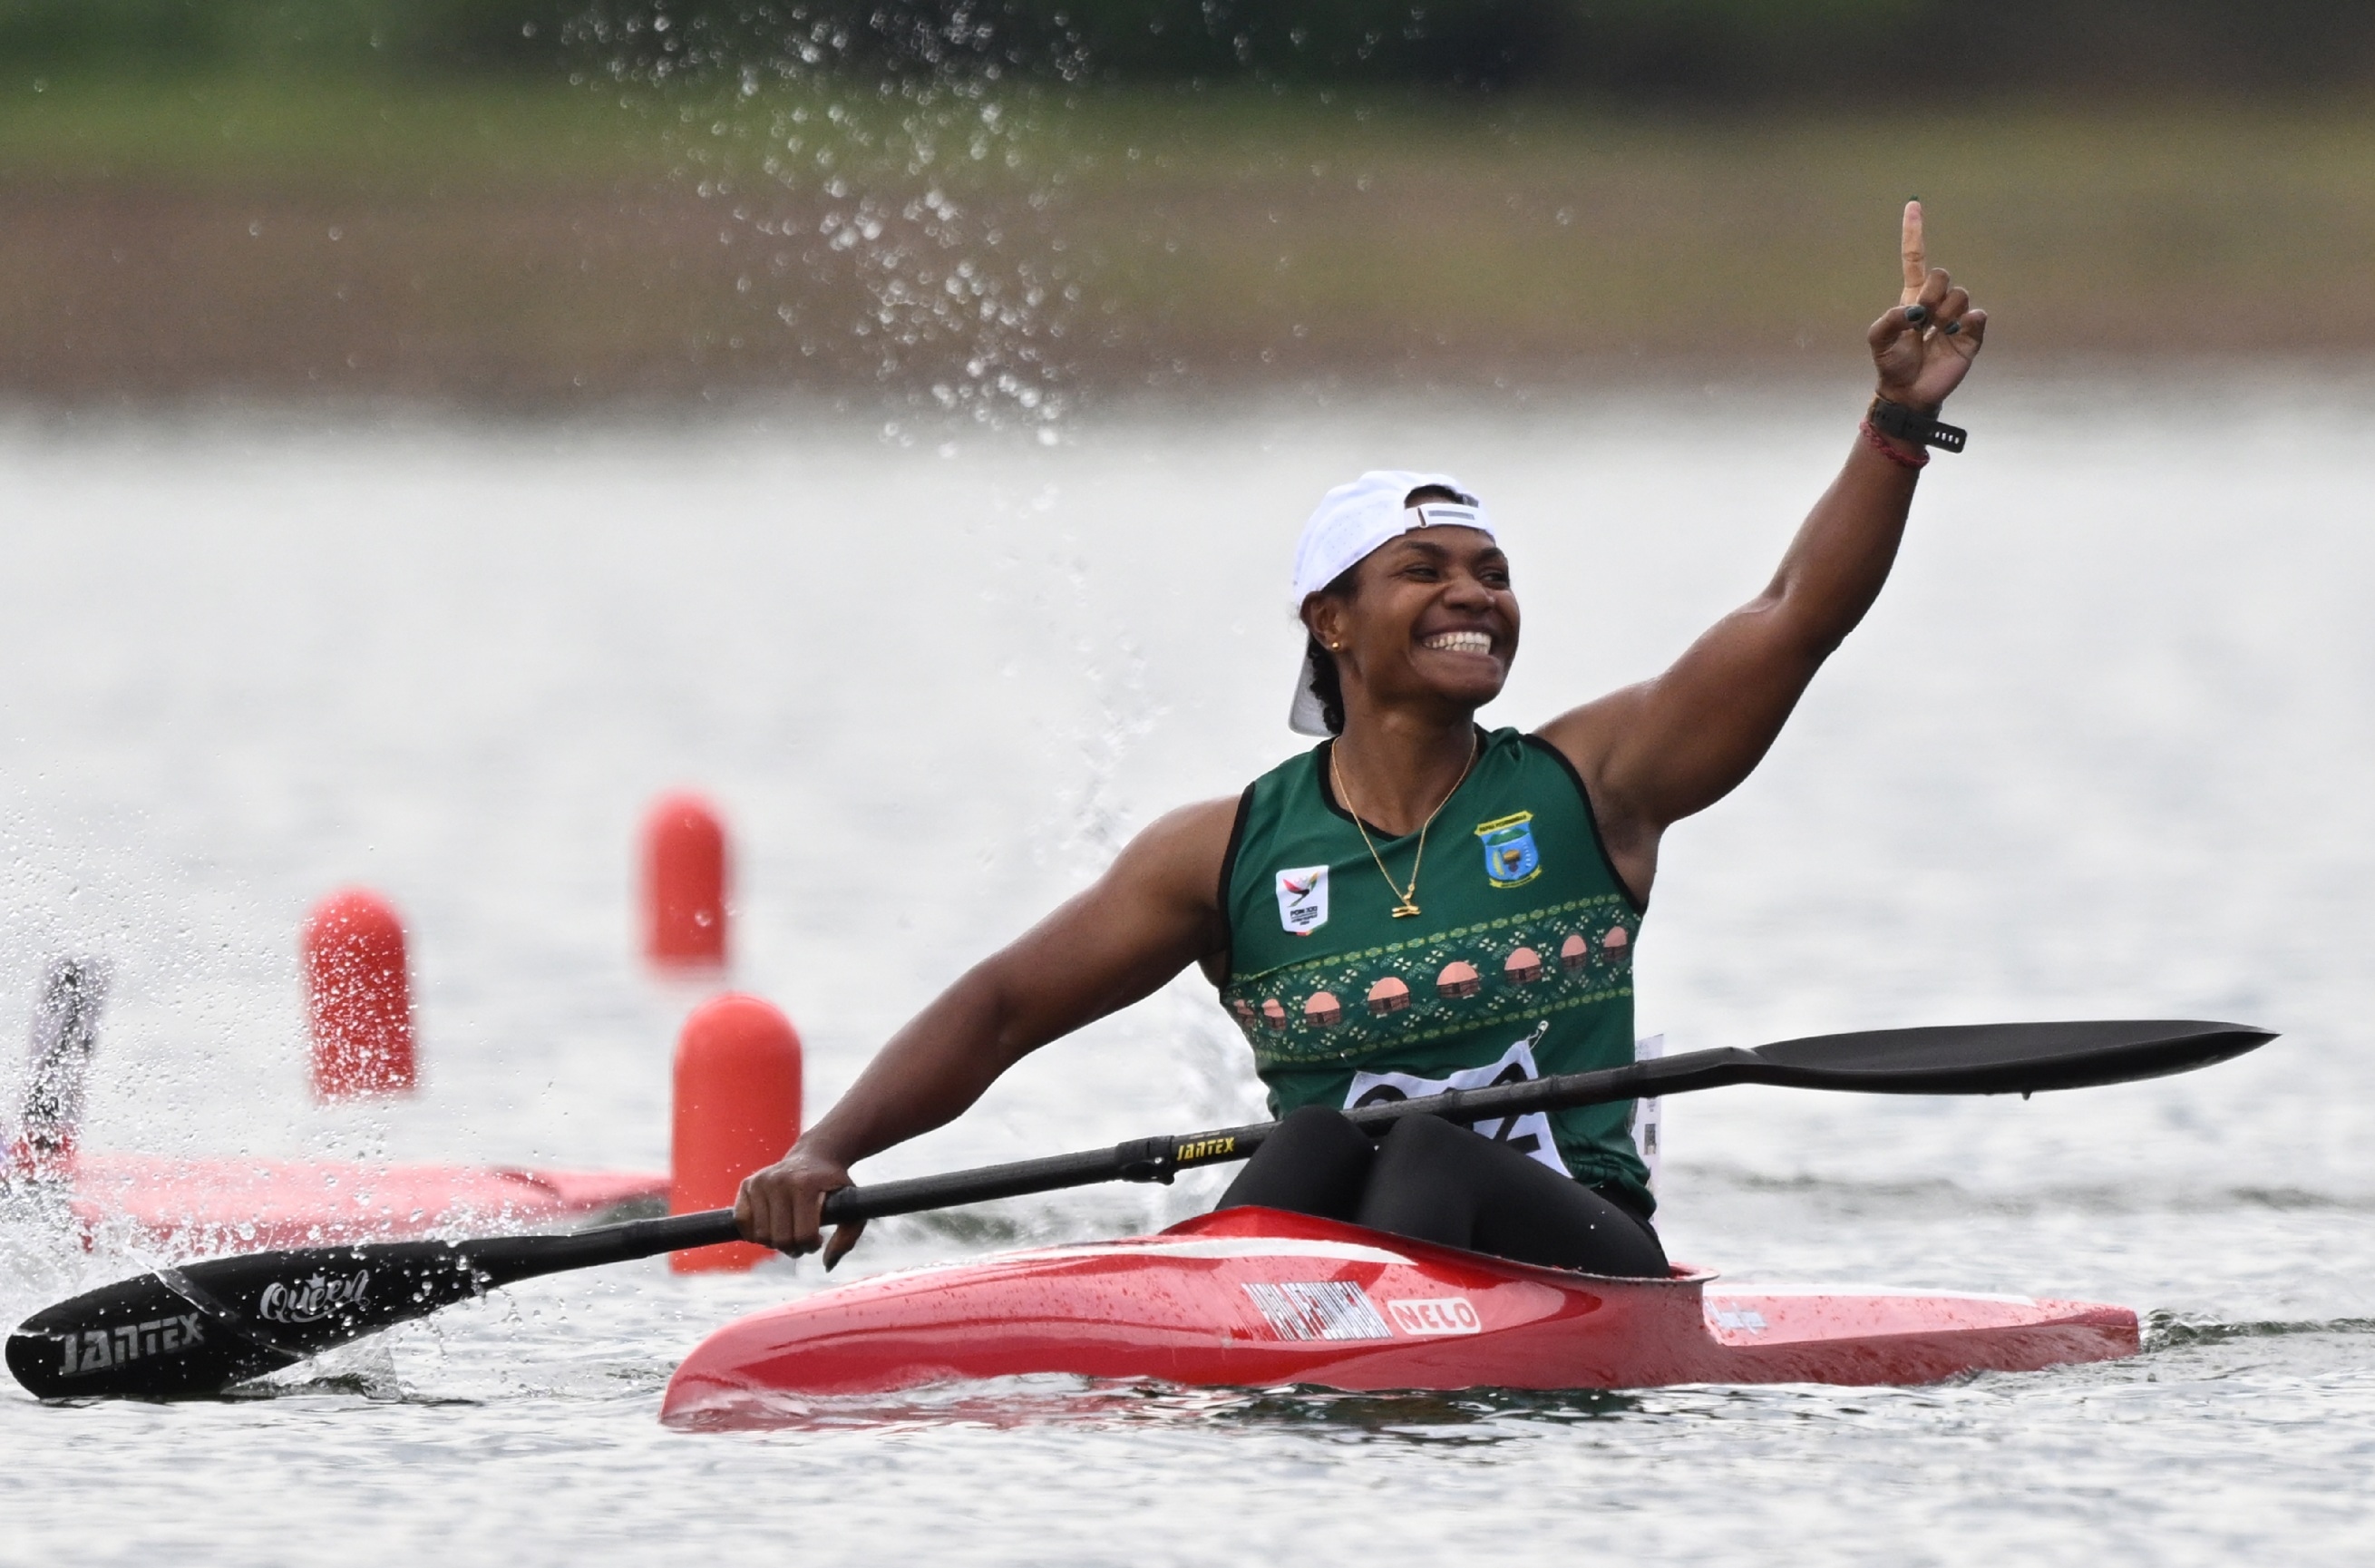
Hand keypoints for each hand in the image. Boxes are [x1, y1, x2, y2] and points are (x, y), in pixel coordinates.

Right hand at [735, 1141, 866, 1268]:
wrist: (815, 1155)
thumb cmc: (833, 1186)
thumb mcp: (851, 1206)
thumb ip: (847, 1238)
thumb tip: (827, 1265)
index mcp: (805, 1184)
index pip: (803, 1235)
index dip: (812, 1245)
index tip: (818, 1239)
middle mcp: (779, 1180)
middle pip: (780, 1239)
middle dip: (793, 1248)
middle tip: (802, 1240)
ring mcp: (761, 1181)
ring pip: (760, 1235)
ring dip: (774, 1242)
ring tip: (788, 1232)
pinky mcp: (748, 1184)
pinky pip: (742, 1222)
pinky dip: (754, 1233)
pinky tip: (771, 1226)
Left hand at [1868, 200, 1985, 410]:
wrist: (1908, 392)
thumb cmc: (1892, 364)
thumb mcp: (1878, 341)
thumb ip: (1888, 320)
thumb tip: (1913, 310)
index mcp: (1913, 298)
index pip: (1915, 258)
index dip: (1914, 233)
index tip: (1913, 204)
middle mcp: (1936, 303)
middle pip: (1942, 274)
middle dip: (1932, 292)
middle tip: (1921, 319)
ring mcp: (1955, 318)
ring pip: (1960, 295)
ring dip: (1945, 312)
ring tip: (1933, 334)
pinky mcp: (1971, 335)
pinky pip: (1978, 316)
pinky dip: (1968, 323)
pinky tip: (1956, 334)